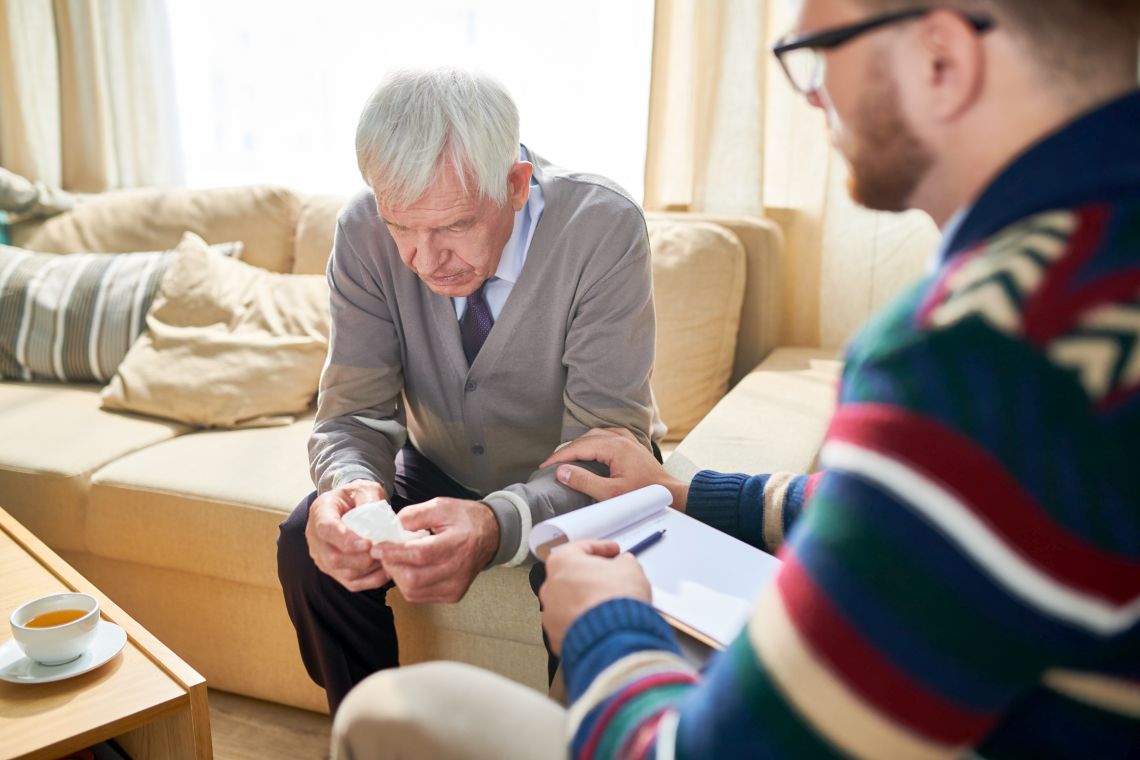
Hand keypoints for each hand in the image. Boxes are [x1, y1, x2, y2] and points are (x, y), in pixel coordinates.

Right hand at [305, 479, 391, 591]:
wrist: (349, 506)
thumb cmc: (356, 496)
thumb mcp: (364, 488)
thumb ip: (370, 500)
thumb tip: (378, 519)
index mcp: (320, 512)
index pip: (326, 529)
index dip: (346, 539)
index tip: (368, 543)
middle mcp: (316, 538)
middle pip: (333, 558)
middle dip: (362, 558)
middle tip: (383, 551)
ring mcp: (322, 558)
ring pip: (344, 574)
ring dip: (370, 569)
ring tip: (388, 558)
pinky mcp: (334, 572)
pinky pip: (352, 584)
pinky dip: (372, 580)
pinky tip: (386, 569)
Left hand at [370, 498, 499, 602]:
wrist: (490, 535)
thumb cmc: (464, 519)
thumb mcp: (440, 506)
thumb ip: (414, 515)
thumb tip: (390, 529)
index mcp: (458, 543)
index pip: (421, 554)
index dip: (395, 552)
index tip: (377, 547)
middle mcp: (459, 569)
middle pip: (413, 578)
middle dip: (391, 565)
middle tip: (384, 552)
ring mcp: (456, 586)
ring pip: (412, 591)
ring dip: (397, 576)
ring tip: (397, 559)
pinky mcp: (452, 595)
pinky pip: (419, 596)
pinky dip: (407, 584)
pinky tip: (409, 569)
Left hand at [539, 540, 651, 655]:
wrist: (612, 636)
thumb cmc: (614, 600)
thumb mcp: (630, 568)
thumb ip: (623, 562)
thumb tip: (624, 565)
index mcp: (562, 562)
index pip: (582, 548)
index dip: (603, 548)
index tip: (613, 552)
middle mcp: (550, 587)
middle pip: (572, 576)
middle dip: (592, 576)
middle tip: (612, 578)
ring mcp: (551, 613)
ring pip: (570, 602)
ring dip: (587, 600)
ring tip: (609, 604)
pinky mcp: (556, 636)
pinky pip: (572, 624)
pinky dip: (585, 621)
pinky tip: (602, 622)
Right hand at [541, 428, 689, 509]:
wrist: (670, 494)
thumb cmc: (642, 496)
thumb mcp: (610, 494)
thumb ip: (585, 481)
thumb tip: (562, 471)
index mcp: (614, 447)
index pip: (578, 447)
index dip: (559, 457)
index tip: (544, 467)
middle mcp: (621, 438)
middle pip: (585, 438)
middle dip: (567, 450)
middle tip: (552, 464)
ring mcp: (628, 440)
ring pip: (596, 434)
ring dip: (580, 444)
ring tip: (567, 457)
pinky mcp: (632, 445)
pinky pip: (608, 435)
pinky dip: (594, 441)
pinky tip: (590, 449)